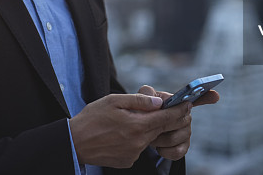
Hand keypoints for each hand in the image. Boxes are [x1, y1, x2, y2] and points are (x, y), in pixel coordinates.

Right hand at [69, 93, 191, 167]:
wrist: (75, 143)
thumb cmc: (92, 118)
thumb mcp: (113, 101)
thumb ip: (138, 100)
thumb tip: (159, 101)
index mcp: (137, 125)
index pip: (166, 118)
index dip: (179, 110)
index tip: (187, 104)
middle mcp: (139, 142)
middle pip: (162, 129)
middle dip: (169, 119)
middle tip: (172, 109)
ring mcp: (134, 154)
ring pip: (149, 138)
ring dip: (148, 129)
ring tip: (131, 120)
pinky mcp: (128, 161)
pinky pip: (138, 148)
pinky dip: (136, 139)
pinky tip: (122, 134)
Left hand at [139, 84, 219, 160]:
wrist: (143, 132)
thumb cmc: (145, 113)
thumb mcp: (143, 100)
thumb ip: (146, 94)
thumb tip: (152, 95)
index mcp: (178, 102)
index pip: (196, 97)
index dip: (206, 96)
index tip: (216, 95)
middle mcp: (186, 116)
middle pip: (180, 121)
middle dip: (161, 125)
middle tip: (148, 127)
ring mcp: (187, 132)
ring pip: (176, 137)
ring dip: (160, 139)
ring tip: (151, 137)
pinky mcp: (184, 147)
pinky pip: (178, 151)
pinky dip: (165, 151)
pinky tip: (159, 148)